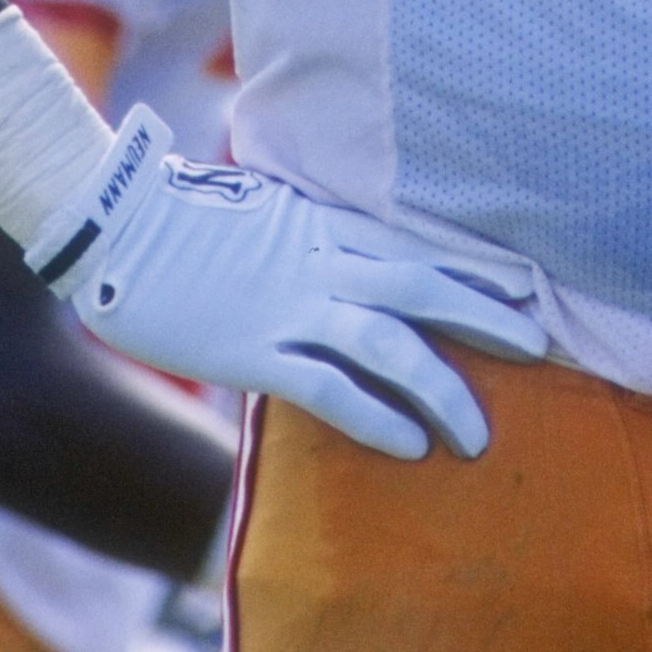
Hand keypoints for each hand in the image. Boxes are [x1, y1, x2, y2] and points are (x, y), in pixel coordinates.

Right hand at [28, 110, 547, 457]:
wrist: (112, 221)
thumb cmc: (178, 215)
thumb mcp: (259, 207)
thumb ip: (305, 228)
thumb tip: (335, 243)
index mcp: (322, 222)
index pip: (416, 245)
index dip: (474, 268)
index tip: (526, 287)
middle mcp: (319, 259)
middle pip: (423, 287)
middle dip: (485, 318)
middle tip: (539, 347)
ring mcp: (288, 304)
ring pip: (389, 344)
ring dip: (441, 389)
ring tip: (478, 435)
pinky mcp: (252, 349)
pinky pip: (329, 387)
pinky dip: (375, 416)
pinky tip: (411, 445)